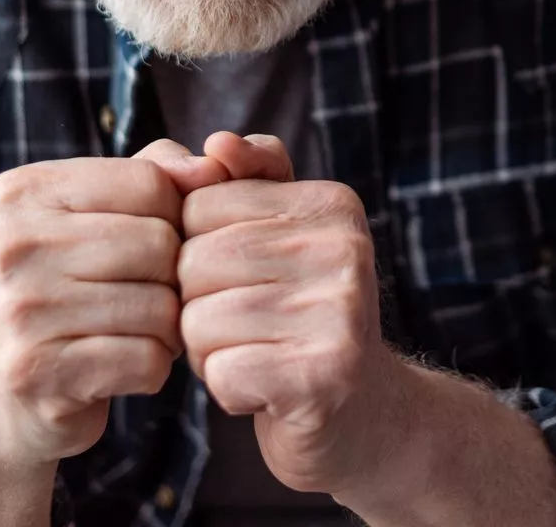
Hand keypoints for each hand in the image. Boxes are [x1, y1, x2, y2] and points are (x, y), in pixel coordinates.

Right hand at [0, 140, 227, 471]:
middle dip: (174, 274)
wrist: (4, 391)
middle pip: (159, 243)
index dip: (175, 214)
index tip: (151, 240)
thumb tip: (215, 164)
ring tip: (140, 329)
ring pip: (160, 305)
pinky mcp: (36, 372)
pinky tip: (126, 367)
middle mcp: (11, 244)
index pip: (151, 182)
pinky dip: (156, 367)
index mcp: (24, 191)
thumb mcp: (105, 211)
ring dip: (170, 326)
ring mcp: (18, 310)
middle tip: (151, 294)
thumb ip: (162, 172)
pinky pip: (148, 360)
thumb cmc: (75, 282)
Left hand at [177, 133, 390, 496]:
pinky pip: (221, 372)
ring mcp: (341, 309)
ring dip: (208, 351)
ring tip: (256, 353)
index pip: (201, 205)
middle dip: (196, 304)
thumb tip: (216, 143)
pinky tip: (265, 389)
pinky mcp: (326, 373)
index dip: (197, 250)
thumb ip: (246, 179)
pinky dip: (227, 390)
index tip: (241, 276)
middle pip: (194, 263)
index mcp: (332, 202)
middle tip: (245, 325)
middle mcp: (346, 246)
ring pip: (198, 320)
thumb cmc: (299, 313)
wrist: (362, 412)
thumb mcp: (280, 233)